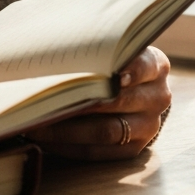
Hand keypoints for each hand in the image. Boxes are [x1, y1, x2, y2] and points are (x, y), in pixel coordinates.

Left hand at [27, 46, 170, 160]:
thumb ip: (97, 43)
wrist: (135, 88)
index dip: (130, 70)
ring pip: (106, 131)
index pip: (145, 66)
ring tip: (37, 121)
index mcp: (156, 66)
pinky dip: (69, 145)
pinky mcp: (133, 150)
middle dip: (81, 99)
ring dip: (68, 129)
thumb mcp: (113, 46)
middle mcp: (158, 97)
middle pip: (119, 101)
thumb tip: (51, 42)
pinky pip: (98, 152)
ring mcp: (148, 126)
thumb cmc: (111, 59)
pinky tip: (45, 137)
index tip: (111, 73)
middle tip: (47, 96)